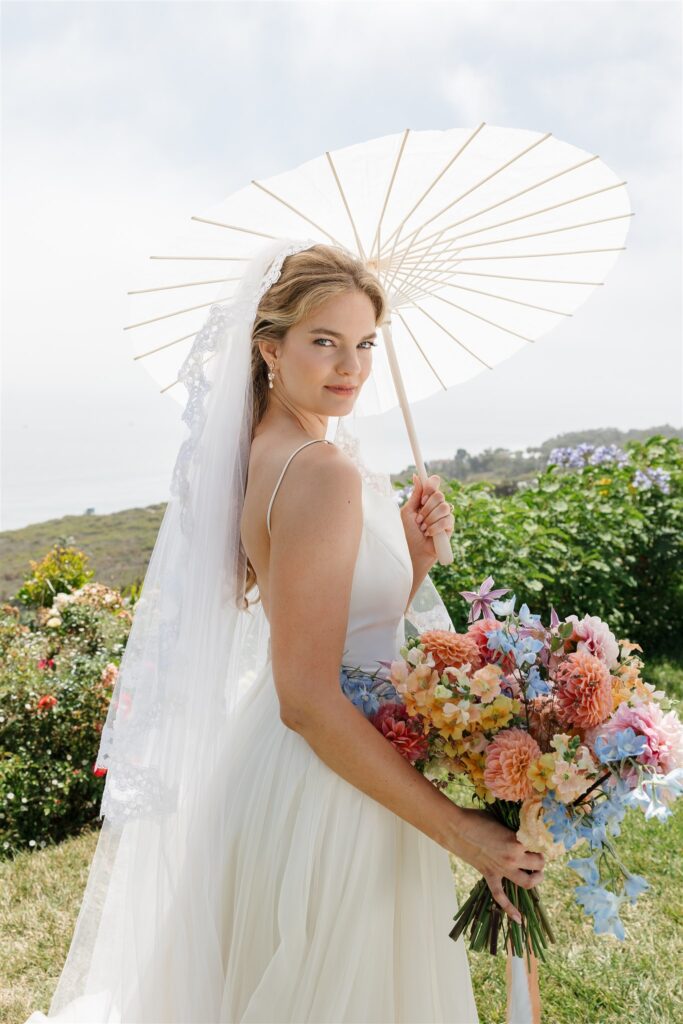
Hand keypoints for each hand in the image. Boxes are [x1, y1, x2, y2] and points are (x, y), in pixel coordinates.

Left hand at [400, 473, 453, 564]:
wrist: (413, 552)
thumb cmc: (407, 533)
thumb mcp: (408, 512)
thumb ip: (415, 495)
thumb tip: (416, 476)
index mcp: (426, 500)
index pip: (434, 484)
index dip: (431, 486)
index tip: (423, 497)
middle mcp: (436, 506)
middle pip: (439, 495)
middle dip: (427, 508)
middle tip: (419, 519)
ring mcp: (444, 515)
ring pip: (444, 507)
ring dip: (430, 519)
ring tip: (423, 528)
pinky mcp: (450, 527)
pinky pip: (447, 520)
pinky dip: (435, 527)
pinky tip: (429, 534)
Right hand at [446, 806, 545, 924]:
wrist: (455, 828)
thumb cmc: (477, 818)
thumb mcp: (500, 820)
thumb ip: (512, 828)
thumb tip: (522, 830)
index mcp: (516, 841)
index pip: (539, 845)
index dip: (541, 842)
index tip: (541, 839)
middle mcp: (513, 858)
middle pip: (539, 864)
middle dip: (541, 859)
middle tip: (538, 853)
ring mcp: (501, 869)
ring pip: (527, 882)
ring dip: (536, 879)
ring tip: (536, 874)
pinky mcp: (490, 875)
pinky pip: (500, 896)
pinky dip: (510, 909)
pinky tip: (519, 919)